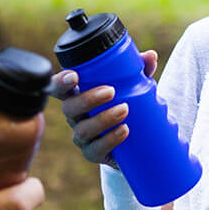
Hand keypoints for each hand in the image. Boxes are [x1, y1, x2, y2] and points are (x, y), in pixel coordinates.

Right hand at [49, 50, 158, 167]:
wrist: (136, 140)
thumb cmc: (127, 103)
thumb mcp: (134, 85)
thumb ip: (139, 69)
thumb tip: (149, 56)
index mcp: (77, 95)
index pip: (59, 88)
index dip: (60, 82)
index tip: (74, 76)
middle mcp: (75, 116)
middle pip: (69, 108)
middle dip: (87, 99)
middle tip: (110, 91)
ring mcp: (82, 136)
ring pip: (82, 130)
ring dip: (102, 119)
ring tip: (124, 110)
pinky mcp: (93, 153)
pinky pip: (95, 150)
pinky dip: (109, 140)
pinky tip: (124, 130)